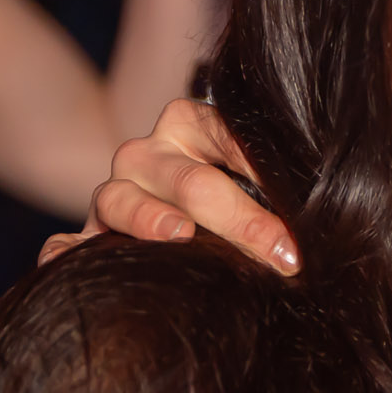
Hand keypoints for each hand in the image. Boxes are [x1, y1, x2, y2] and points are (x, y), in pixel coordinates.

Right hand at [38, 95, 300, 273]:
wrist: (192, 225)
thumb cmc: (245, 208)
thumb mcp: (265, 184)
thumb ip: (283, 185)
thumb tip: (326, 219)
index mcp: (191, 124)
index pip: (225, 132)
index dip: (264, 168)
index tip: (302, 207)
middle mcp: (148, 156)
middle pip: (186, 179)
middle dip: (238, 217)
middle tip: (280, 254)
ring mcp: (113, 195)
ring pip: (118, 199)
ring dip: (149, 219)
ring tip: (181, 237)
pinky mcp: (87, 239)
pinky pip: (65, 246)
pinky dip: (66, 257)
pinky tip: (73, 268)